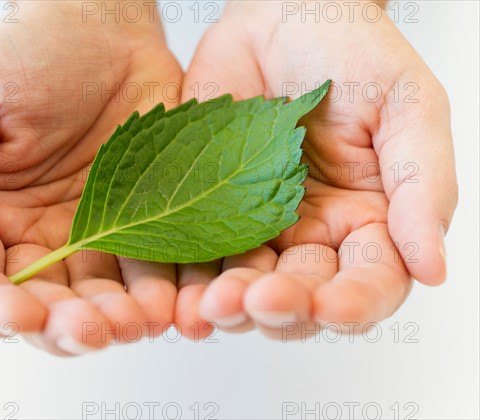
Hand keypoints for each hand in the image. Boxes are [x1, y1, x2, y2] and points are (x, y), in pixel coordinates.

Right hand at [0, 2, 182, 353]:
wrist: (105, 34)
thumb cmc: (29, 57)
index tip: (21, 314)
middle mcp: (40, 242)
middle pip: (46, 308)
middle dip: (67, 327)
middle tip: (92, 330)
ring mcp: (96, 240)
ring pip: (101, 302)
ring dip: (118, 320)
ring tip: (137, 321)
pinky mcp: (146, 229)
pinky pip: (154, 271)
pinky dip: (164, 293)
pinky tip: (173, 301)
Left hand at [176, 1, 457, 338]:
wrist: (279, 17)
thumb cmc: (353, 54)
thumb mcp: (408, 110)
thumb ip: (423, 187)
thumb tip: (433, 268)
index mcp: (367, 221)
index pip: (370, 283)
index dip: (353, 304)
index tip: (330, 308)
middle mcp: (312, 236)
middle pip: (302, 296)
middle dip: (281, 308)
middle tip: (259, 302)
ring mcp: (256, 227)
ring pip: (246, 288)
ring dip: (231, 305)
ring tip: (212, 304)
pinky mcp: (208, 213)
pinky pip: (196, 254)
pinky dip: (187, 280)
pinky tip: (179, 295)